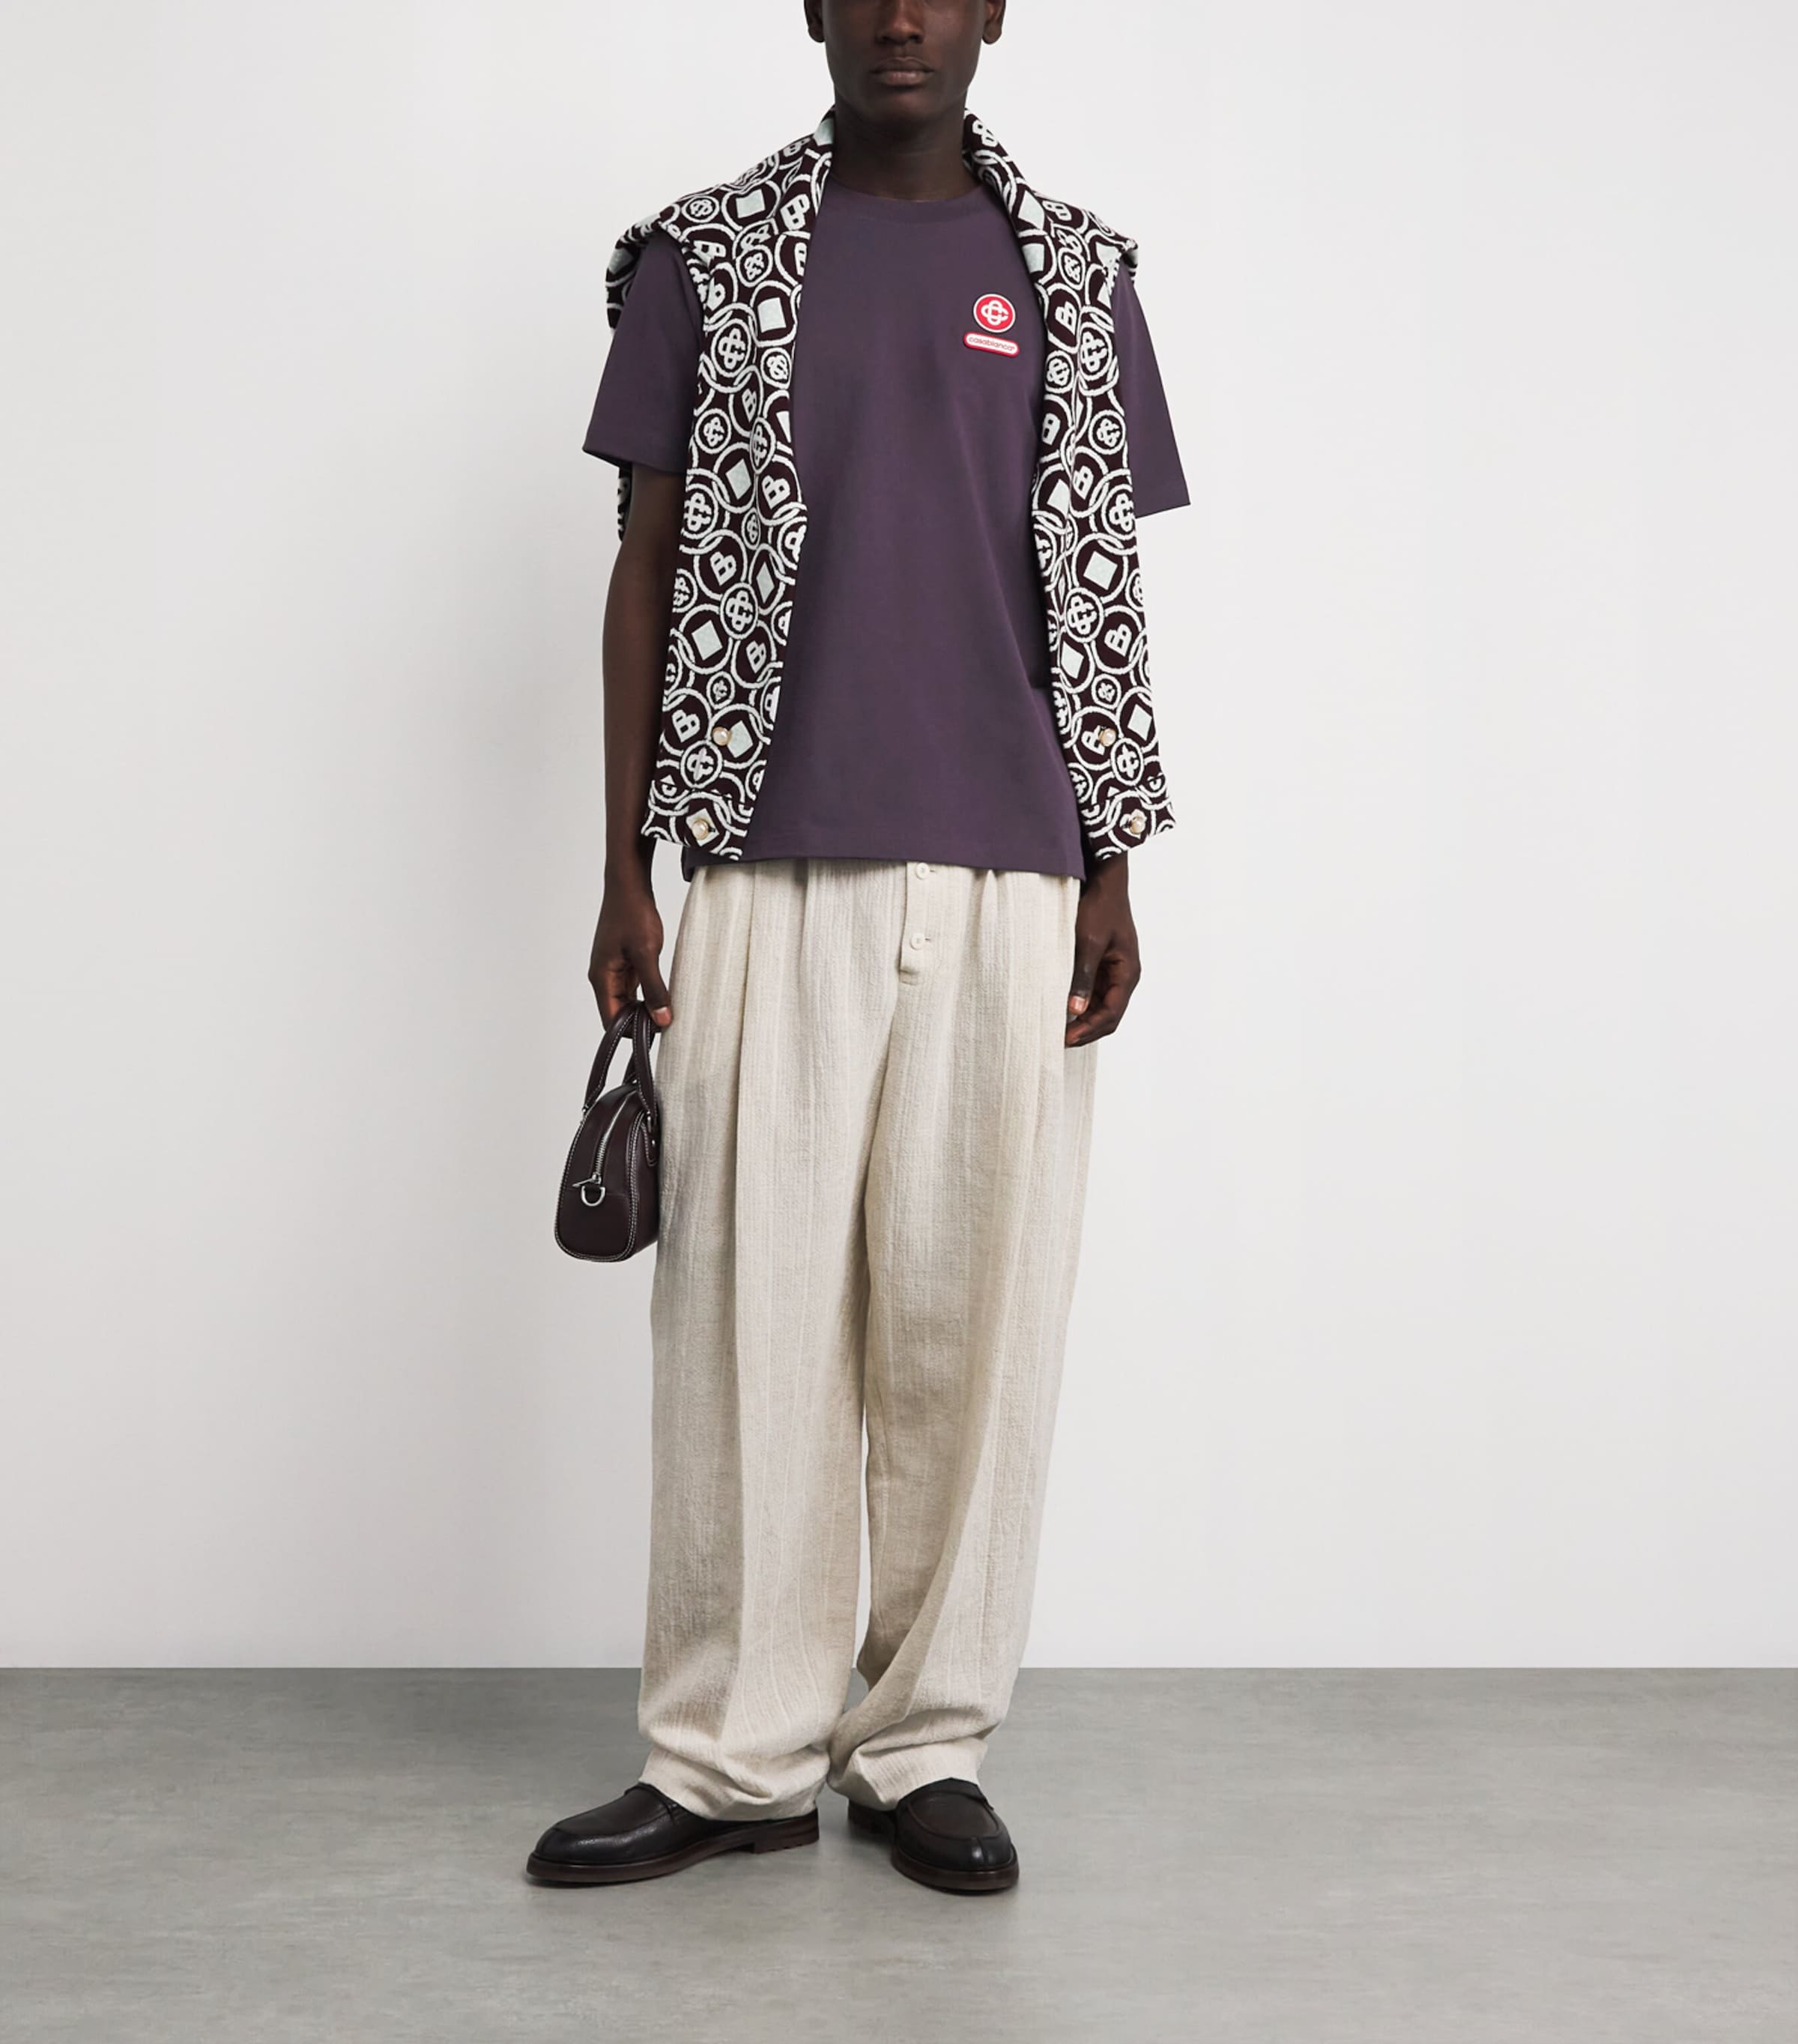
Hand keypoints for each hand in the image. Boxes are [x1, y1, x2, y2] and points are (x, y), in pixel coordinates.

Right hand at [589, 877, 671, 1027]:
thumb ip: (654, 988)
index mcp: (601, 978)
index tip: (656, 1035)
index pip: (611, 1020)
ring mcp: (613, 968)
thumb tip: (661, 1019)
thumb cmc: (632, 913)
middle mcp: (603, 976)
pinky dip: (647, 993)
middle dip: (640, 1021)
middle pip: (618, 1012)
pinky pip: (633, 986)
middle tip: (667, 1024)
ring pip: (627, 999)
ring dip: (645, 1007)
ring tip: (668, 1012)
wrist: (629, 884)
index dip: (631, 1032)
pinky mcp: (623, 960)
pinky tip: (664, 995)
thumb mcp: (646, 953)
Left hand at [1066, 854, 1140, 1046]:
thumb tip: (1075, 1009)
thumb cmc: (1100, 909)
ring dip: (1083, 1020)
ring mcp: (1114, 972)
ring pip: (1101, 1007)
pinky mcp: (1103, 966)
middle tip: (1060, 1040)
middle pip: (1108, 1016)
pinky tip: (1061, 1008)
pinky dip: (1080, 1004)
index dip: (1089, 1030)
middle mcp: (1124, 977)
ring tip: (1058, 1028)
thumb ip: (1083, 977)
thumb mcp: (1089, 943)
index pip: (1111, 1014)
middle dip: (1086, 1030)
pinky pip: (1094, 993)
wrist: (1104, 882)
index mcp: (1128, 973)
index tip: (1066, 1039)